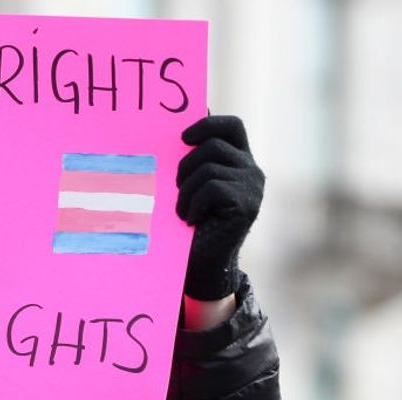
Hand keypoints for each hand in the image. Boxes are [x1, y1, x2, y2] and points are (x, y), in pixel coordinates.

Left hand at [176, 116, 263, 300]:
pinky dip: (193, 204)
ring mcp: (253, 187)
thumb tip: (180, 126)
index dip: (208, 124)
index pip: (232, 126)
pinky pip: (211, 188)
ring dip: (186, 191)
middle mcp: (251, 170)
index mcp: (238, 160)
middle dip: (185, 165)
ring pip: (208, 168)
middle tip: (177, 189)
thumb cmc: (189, 219)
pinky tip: (192, 219)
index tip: (182, 137)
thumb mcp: (189, 183)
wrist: (200, 260)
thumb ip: (191, 157)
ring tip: (184, 210)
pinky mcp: (248, 205)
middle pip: (213, 145)